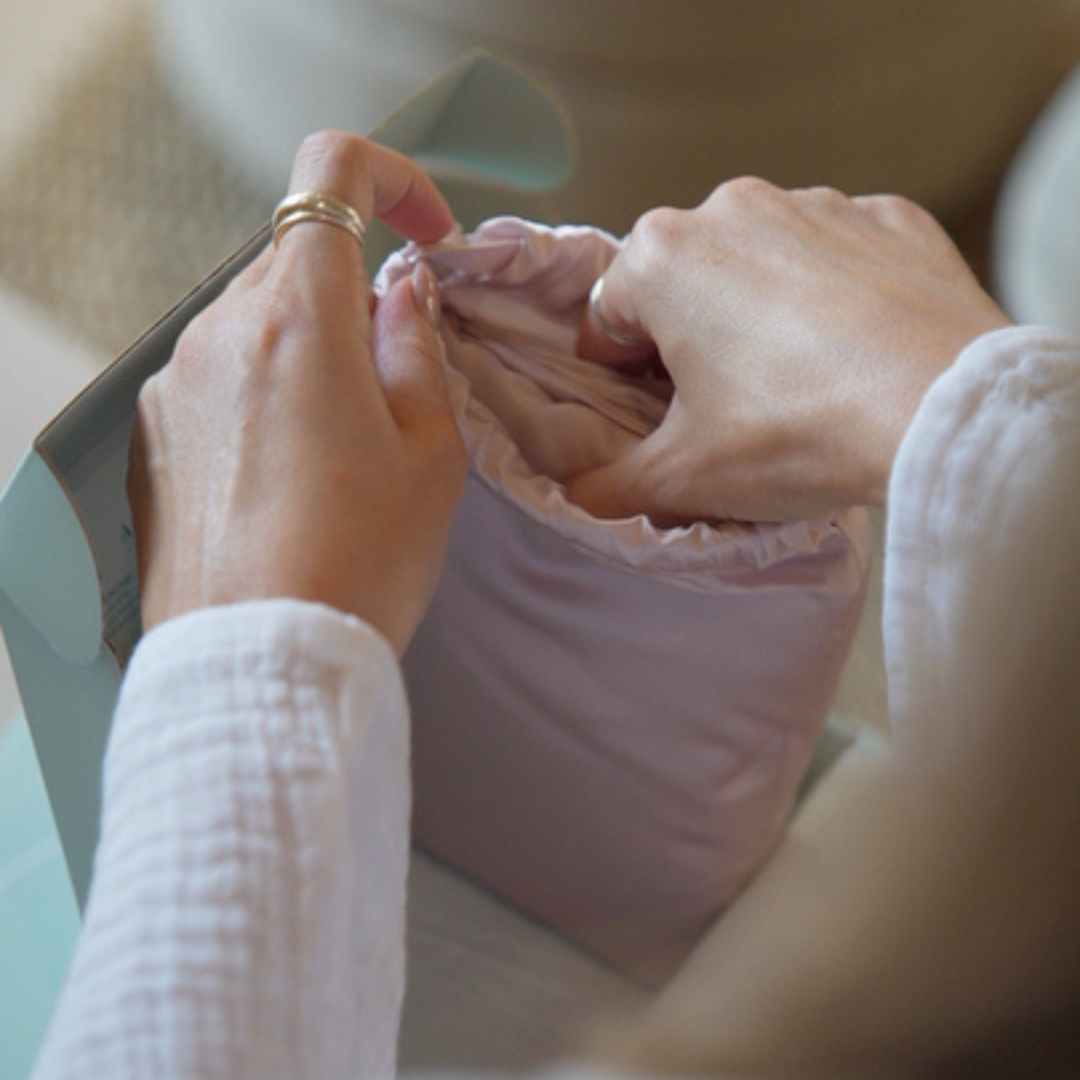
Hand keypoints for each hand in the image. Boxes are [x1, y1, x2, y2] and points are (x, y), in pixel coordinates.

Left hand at [128, 132, 465, 653]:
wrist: (262, 663)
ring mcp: (174, 384)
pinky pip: (220, 378)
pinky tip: (291, 480)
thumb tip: (399, 288)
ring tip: (342, 454)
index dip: (392, 180)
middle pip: (297, 263)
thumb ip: (416, 346)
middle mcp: (219, 333)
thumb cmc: (359, 563)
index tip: (425, 234)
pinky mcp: (153, 434)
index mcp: (297, 319)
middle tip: (397, 387)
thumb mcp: (431, 452)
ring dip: (309, 353)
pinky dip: (263, 395)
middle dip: (357, 299)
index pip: (331, 175)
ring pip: (257, 323)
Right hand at [570, 178, 1011, 522]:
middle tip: (724, 409)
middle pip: (684, 284)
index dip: (619, 375)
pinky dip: (837, 297)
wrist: (946, 413)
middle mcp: (734, 208)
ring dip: (761, 314)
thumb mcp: (683, 478)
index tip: (650, 415)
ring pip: (762, 265)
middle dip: (690, 339)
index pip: (609, 318)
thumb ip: (607, 487)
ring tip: (797, 386)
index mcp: (664, 256)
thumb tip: (576, 496)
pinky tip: (856, 353)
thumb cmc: (798, 433)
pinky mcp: (892, 218)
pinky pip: (841, 257)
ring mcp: (820, 205)